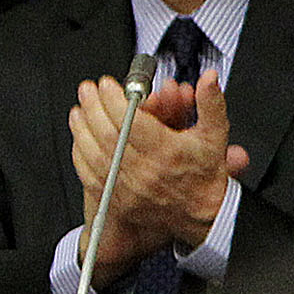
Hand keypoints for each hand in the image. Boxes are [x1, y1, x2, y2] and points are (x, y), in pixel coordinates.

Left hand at [69, 71, 245, 282]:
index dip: (116, 99)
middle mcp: (145, 170)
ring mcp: (128, 186)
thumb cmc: (204, 176)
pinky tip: (79, 137)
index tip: (108, 85)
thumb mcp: (215, 136)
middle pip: (108, 134)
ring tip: (79, 109)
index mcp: (168, 152)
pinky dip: (81, 152)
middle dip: (94, 106)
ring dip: (82, 127)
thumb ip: (211, 104)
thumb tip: (209, 79)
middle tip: (88, 89)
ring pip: (94, 152)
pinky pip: (90, 173)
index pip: (132, 121)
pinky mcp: (117, 197)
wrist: (201, 215)